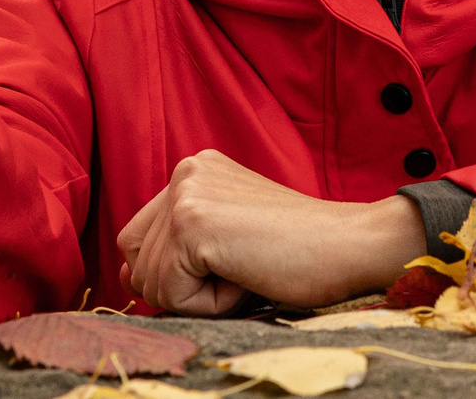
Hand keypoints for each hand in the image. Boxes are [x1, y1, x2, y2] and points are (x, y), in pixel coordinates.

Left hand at [116, 150, 424, 314]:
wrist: (349, 245)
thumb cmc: (300, 251)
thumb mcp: (231, 236)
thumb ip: (181, 245)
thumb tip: (126, 275)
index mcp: (195, 170)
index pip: (142, 237)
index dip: (175, 270)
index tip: (228, 265)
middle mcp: (184, 172)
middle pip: (136, 257)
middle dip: (180, 283)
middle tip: (241, 268)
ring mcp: (186, 195)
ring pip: (150, 281)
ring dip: (197, 296)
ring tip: (247, 269)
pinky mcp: (193, 224)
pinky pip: (170, 293)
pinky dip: (208, 304)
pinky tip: (247, 276)